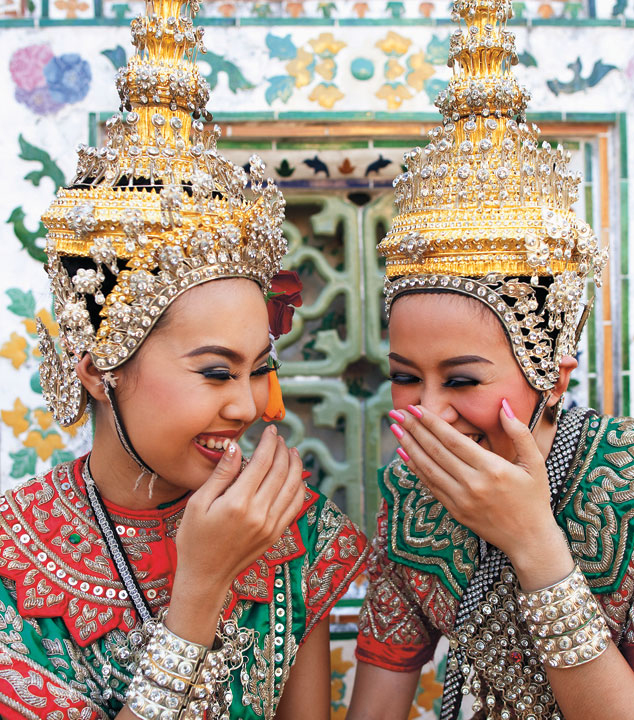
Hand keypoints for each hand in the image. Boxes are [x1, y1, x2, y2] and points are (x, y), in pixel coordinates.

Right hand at [170, 425, 304, 636]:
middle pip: (281, 471)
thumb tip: (235, 446)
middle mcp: (259, 513)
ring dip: (295, 465)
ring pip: (293, 487)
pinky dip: (300, 487)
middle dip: (283, 450)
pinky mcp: (276, 534)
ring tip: (292, 451)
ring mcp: (271, 525)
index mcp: (238, 503)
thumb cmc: (194, 539)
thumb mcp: (198, 503)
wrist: (205, 577)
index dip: (269, 442)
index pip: (262, 462)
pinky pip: (295, 506)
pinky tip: (296, 477)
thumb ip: (221, 474)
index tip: (270, 430)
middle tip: (280, 438)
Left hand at [390, 402, 566, 568]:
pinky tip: (404, 454)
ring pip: (428, 468)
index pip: (453, 440)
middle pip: (435, 451)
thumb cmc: (534, 498)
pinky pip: (430, 485)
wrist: (529, 540)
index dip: (432, 423)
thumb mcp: (535, 463)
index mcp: (492, 469)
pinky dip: (415, 469)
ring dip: (409, 446)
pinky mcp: (454, 510)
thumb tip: (504, 405)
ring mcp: (461, 499)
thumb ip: (519, 432)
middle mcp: (473, 484)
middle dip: (414, 429)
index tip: (416, 407)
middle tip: (397, 412)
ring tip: (395, 428)